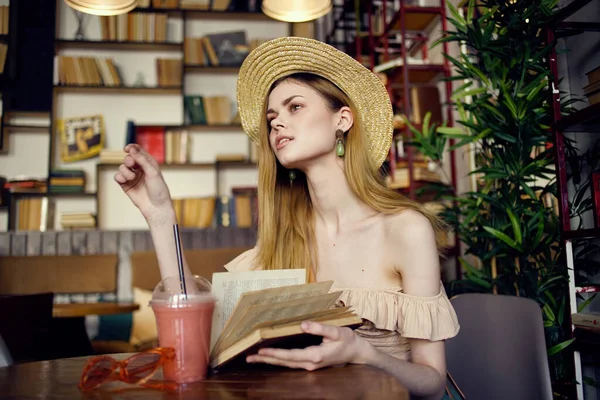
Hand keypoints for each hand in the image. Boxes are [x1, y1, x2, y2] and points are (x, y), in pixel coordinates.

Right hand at [114, 144, 174, 224]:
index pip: (138, 152)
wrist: (156, 207)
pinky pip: (117, 177)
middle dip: (128, 160)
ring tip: (132, 177)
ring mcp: (132, 177)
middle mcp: (140, 169)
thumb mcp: (152, 172)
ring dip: (125, 170)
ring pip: (122, 167)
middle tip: (131, 165)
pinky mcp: (126, 185)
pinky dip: (119, 177)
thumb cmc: (158, 190)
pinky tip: (124, 180)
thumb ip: (142, 160)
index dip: (132, 148)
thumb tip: (132, 149)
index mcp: (149, 164)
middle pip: (128, 158)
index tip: (127, 148)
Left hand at [246, 321, 372, 370]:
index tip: (260, 350)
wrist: (357, 353)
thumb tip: (303, 324)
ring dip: (270, 361)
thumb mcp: (337, 331)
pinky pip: (290, 363)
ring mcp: (309, 365)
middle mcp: (309, 363)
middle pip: (283, 363)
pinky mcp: (310, 363)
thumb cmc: (348, 341)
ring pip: (285, 364)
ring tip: (254, 358)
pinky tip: (271, 357)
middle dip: (266, 360)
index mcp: (315, 355)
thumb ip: (320, 328)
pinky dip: (278, 360)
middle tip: (248, 357)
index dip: (275, 353)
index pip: (290, 355)